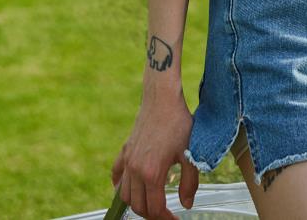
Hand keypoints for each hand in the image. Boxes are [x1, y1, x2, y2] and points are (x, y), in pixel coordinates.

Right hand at [111, 91, 199, 218]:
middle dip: (152, 214)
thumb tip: (186, 204)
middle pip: (138, 205)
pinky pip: (116, 175)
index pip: (154, 208)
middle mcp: (135, 170)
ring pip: (125, 194)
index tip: (175, 219)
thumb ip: (190, 181)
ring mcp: (127, 161)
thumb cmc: (178, 123)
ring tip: (151, 204)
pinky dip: (119, 186)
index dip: (165, 219)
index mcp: (152, 173)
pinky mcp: (124, 151)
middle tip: (165, 213)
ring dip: (137, 203)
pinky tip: (128, 188)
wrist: (162, 99)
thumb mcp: (190, 153)